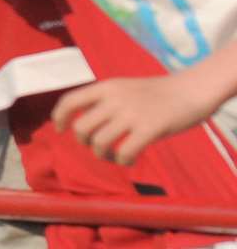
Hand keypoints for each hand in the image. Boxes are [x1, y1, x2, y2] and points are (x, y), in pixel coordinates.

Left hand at [52, 71, 225, 163]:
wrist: (190, 90)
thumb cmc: (157, 92)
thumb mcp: (124, 87)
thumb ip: (104, 100)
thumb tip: (82, 121)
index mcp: (106, 87)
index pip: (70, 100)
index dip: (59, 117)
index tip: (60, 129)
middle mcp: (114, 99)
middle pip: (81, 127)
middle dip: (83, 142)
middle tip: (96, 146)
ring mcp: (131, 114)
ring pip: (99, 142)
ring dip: (103, 154)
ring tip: (113, 156)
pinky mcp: (149, 129)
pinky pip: (124, 152)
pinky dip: (122, 161)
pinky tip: (129, 161)